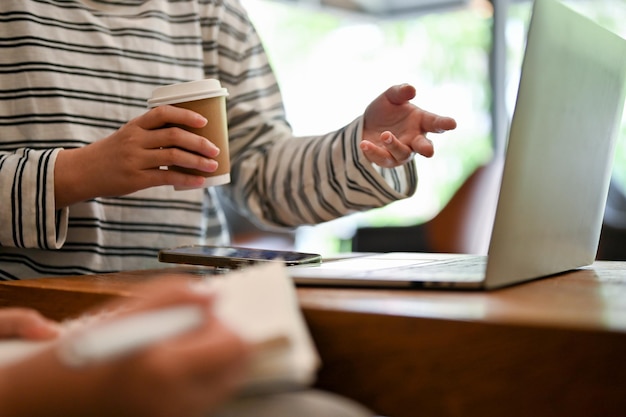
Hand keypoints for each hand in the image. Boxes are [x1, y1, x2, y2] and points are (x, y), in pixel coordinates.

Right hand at [0, 277, 249, 416]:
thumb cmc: (78, 356)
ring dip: (213, 362)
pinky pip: (204, 400)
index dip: (222, 324)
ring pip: (224, 385)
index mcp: (165, 369)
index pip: (235, 346)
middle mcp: (176, 402)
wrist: (46, 403)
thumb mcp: (124, 313)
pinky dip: (199, 381)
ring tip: (176, 351)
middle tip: (192, 332)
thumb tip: (213, 297)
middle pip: (237, 368)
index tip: (200, 316)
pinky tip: (169, 369)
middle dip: (222, 343)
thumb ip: (173, 296)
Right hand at [54, 106, 221, 207]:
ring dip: (197, 161)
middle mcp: (135, 139)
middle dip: (199, 142)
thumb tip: (187, 138)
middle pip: (173, 135)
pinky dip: (186, 179)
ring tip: (213, 165)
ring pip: (173, 156)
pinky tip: (200, 181)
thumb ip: (151, 134)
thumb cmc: (112, 153)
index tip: (204, 120)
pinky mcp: (136, 178)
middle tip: (216, 149)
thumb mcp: (127, 136)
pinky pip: (167, 177)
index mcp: (135, 126)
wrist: (82, 172)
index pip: (163, 113)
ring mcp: (135, 159)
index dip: (185, 115)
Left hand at [360, 84, 456, 167]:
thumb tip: (411, 89)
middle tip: (429, 151)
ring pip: (402, 153)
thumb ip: (400, 92)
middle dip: (426, 148)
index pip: (436, 123)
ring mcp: (401, 152)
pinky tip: (364, 144)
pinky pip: (381, 158)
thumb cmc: (385, 110)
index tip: (452, 124)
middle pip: (424, 147)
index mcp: (422, 122)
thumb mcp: (390, 97)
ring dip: (394, 145)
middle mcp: (415, 139)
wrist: (366, 125)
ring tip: (385, 135)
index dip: (444, 124)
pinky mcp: (386, 159)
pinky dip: (373, 151)